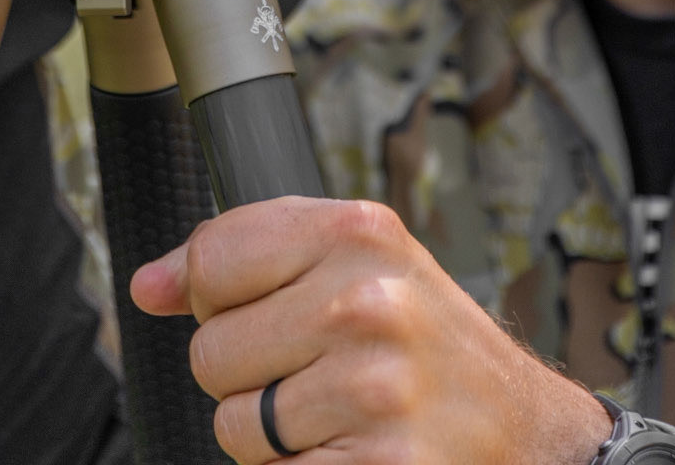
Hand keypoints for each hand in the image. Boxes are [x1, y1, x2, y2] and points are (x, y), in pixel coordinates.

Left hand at [131, 197, 611, 463]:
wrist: (527, 433)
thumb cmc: (428, 341)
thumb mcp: (355, 264)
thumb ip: (245, 259)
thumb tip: (147, 285)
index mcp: (359, 232)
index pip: (212, 259)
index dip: (220, 296)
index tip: (266, 308)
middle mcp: (368, 302)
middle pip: (210, 352)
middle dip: (249, 373)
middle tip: (316, 370)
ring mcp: (375, 389)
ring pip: (234, 425)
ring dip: (273, 434)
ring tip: (337, 413)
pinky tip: (351, 452)